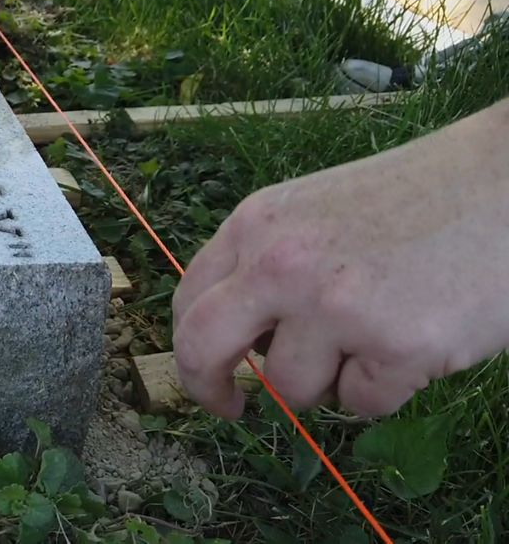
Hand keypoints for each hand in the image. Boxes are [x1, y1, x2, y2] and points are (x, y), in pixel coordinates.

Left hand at [172, 100, 508, 418]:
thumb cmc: (418, 198)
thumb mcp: (316, 213)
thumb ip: (268, 265)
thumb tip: (240, 342)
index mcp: (257, 225)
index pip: (190, 300)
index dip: (191, 349)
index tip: (210, 375)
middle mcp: (282, 264)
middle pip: (204, 349)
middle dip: (209, 389)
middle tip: (232, 408)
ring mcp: (334, 307)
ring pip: (293, 391)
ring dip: (329, 381)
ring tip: (376, 333)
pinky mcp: (393, 347)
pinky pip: (362, 405)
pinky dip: (386, 387)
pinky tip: (417, 338)